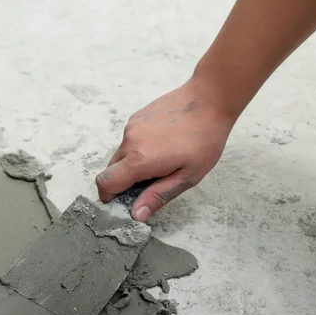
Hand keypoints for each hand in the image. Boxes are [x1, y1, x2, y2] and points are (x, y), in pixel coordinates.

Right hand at [96, 77, 236, 221]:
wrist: (209, 100)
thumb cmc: (204, 140)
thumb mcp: (187, 176)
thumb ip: (158, 196)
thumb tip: (136, 214)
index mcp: (139, 160)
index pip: (105, 183)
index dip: (108, 196)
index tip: (121, 202)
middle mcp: (129, 142)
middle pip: (110, 170)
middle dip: (123, 182)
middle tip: (149, 184)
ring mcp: (131, 126)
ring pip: (121, 154)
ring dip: (132, 163)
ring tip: (162, 160)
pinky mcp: (136, 117)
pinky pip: (129, 139)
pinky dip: (138, 148)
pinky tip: (162, 144)